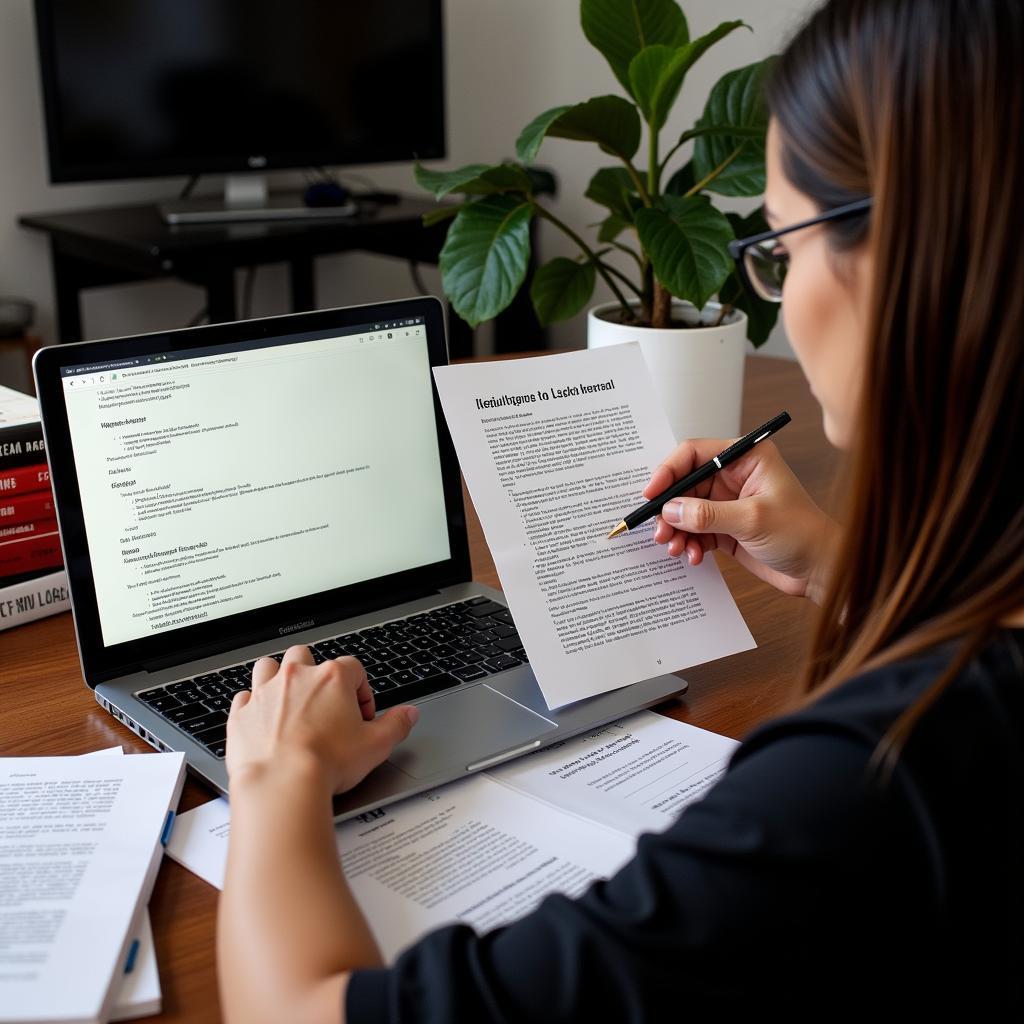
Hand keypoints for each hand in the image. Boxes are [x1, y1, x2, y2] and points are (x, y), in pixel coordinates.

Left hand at [225, 646, 418, 794]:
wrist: (282, 784)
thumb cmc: (327, 763)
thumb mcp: (376, 745)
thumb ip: (396, 724)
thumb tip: (408, 714)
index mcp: (332, 678)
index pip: (353, 668)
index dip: (361, 690)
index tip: (361, 715)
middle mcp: (296, 677)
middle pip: (305, 656)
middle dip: (314, 673)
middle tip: (323, 702)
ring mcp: (265, 693)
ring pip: (269, 666)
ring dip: (278, 678)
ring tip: (289, 701)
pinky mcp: (241, 714)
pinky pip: (244, 698)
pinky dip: (252, 705)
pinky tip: (262, 721)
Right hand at [646, 437, 837, 602]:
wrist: (820, 570)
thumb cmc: (803, 534)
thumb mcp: (752, 520)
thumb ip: (708, 514)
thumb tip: (671, 510)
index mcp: (746, 458)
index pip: (695, 454)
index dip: (669, 471)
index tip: (651, 494)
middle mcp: (734, 476)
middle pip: (685, 484)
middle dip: (669, 509)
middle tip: (660, 530)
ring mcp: (728, 503)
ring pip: (686, 510)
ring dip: (676, 530)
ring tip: (676, 547)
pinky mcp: (725, 527)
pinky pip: (695, 531)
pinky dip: (688, 543)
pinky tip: (693, 555)